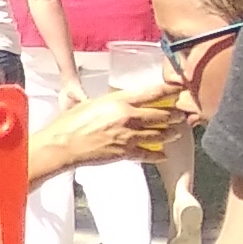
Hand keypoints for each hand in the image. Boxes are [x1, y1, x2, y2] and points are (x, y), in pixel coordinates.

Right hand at [40, 87, 176, 169]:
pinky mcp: (125, 152)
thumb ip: (109, 101)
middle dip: (175, 115)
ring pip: (160, 134)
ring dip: (171, 134)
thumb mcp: (90, 103)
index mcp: (119, 100)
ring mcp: (128, 135)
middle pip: (162, 115)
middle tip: (181, 114)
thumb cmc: (69, 123)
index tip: (179, 89)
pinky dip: (158, 155)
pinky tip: (163, 155)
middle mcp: (128, 116)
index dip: (169, 90)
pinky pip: (148, 153)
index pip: (152, 93)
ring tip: (176, 132)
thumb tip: (117, 100)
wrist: (62, 145)